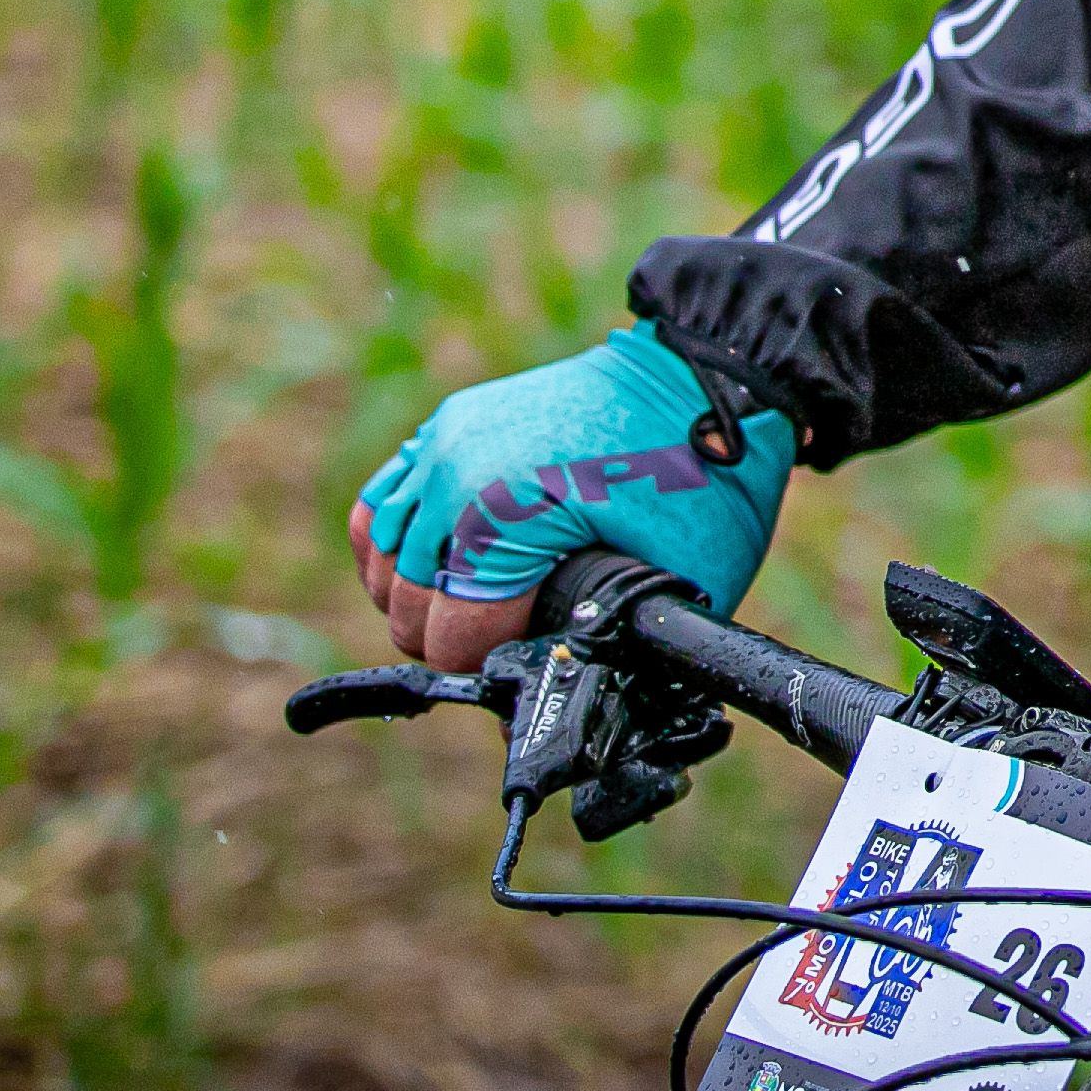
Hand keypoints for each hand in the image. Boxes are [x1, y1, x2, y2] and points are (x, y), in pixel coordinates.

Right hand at [346, 325, 792, 669]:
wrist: (706, 381)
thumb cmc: (702, 483)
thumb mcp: (668, 585)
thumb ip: (601, 648)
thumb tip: (551, 710)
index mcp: (499, 520)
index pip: (449, 642)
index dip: (494, 663)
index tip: (535, 652)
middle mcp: (454, 478)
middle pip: (407, 609)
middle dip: (457, 636)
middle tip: (515, 633)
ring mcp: (443, 443)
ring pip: (383, 561)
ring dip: (423, 596)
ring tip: (482, 606)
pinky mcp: (447, 424)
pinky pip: (383, 504)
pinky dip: (400, 546)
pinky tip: (442, 566)